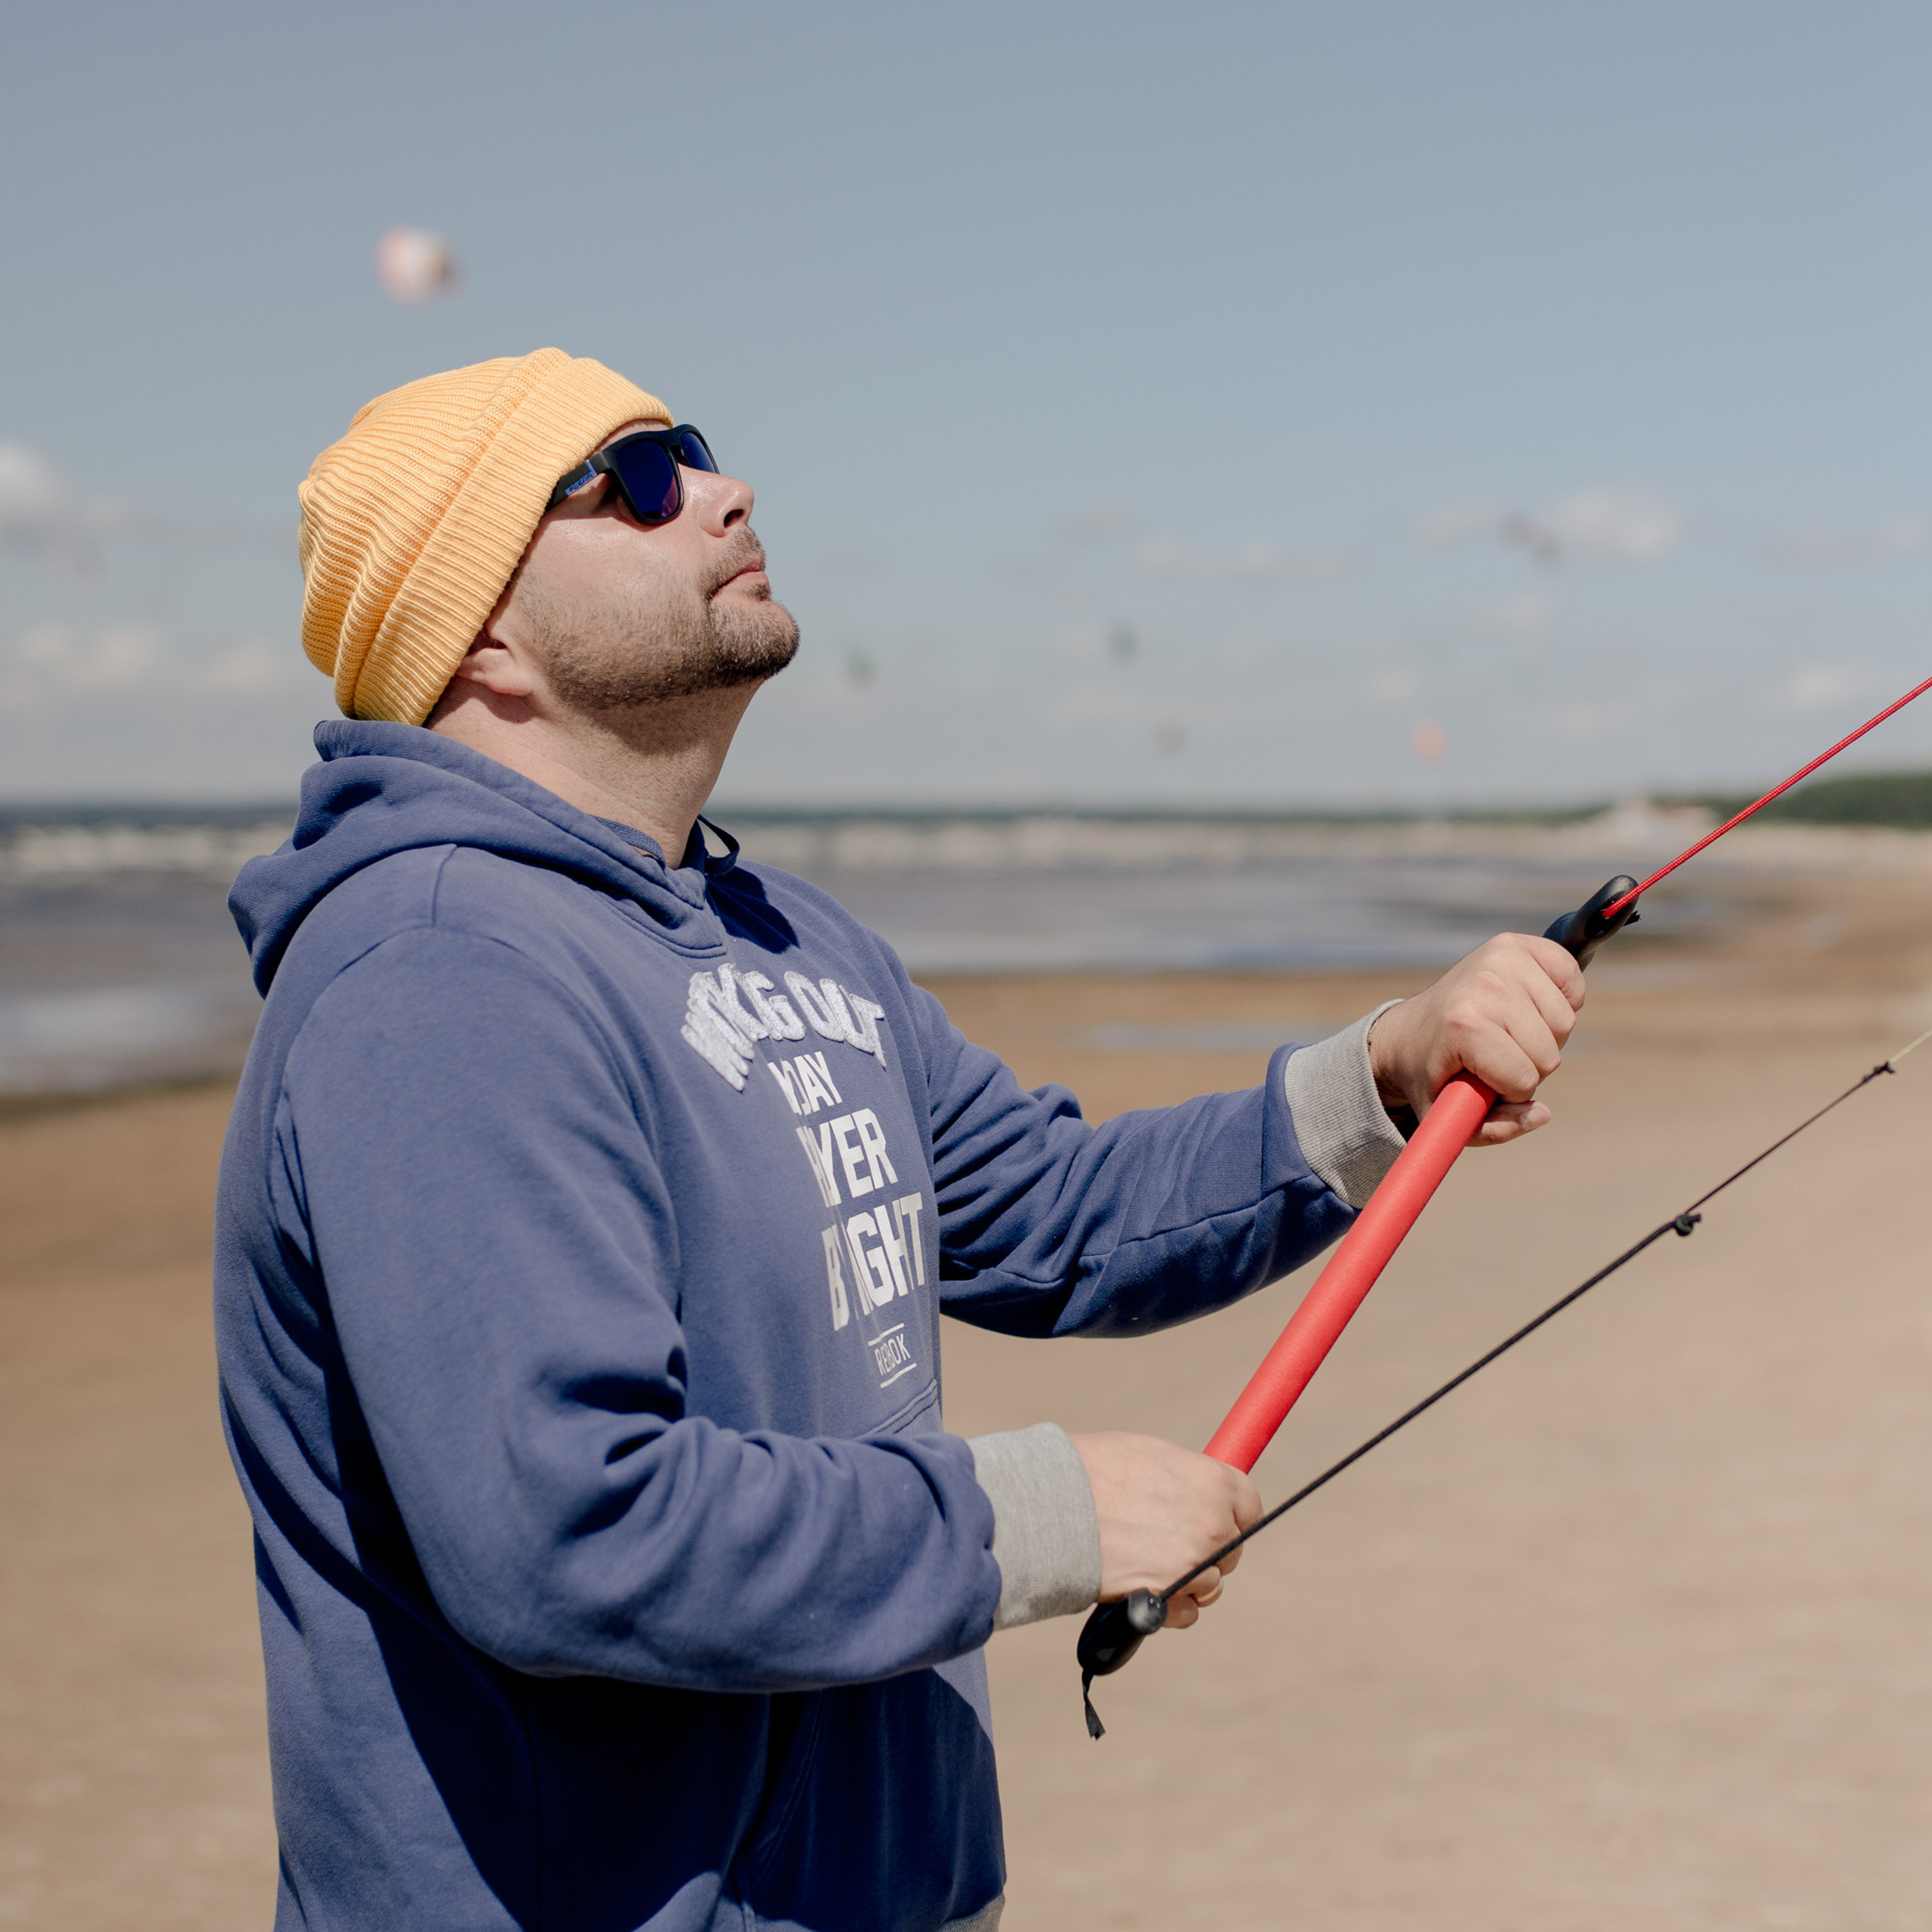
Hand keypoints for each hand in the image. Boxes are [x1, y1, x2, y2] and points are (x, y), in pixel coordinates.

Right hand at [1070, 1432, 1262, 1629]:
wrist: (1053, 1504)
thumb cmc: (1093, 1469)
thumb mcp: (1149, 1455)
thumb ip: (1184, 1478)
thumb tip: (1195, 1491)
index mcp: (1214, 1482)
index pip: (1250, 1506)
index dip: (1234, 1514)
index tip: (1220, 1520)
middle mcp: (1214, 1524)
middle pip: (1232, 1548)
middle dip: (1209, 1549)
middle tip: (1173, 1542)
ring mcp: (1193, 1563)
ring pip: (1210, 1584)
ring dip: (1188, 1580)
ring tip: (1150, 1564)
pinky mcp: (1168, 1596)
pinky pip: (1188, 1613)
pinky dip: (1171, 1608)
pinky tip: (1148, 1590)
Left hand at [1367, 932, 1584, 1146]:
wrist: (1410, 1031)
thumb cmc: (1433, 1073)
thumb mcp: (1449, 1116)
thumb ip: (1495, 1130)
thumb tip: (1541, 1114)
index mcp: (1463, 1025)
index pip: (1524, 1079)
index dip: (1509, 1092)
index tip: (1481, 1080)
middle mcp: (1485, 985)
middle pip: (1549, 1054)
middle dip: (1526, 1066)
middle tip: (1492, 1055)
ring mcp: (1503, 959)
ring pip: (1565, 1023)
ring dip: (1543, 1037)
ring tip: (1505, 1032)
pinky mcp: (1521, 944)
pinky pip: (1574, 982)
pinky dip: (1561, 1001)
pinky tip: (1526, 1007)